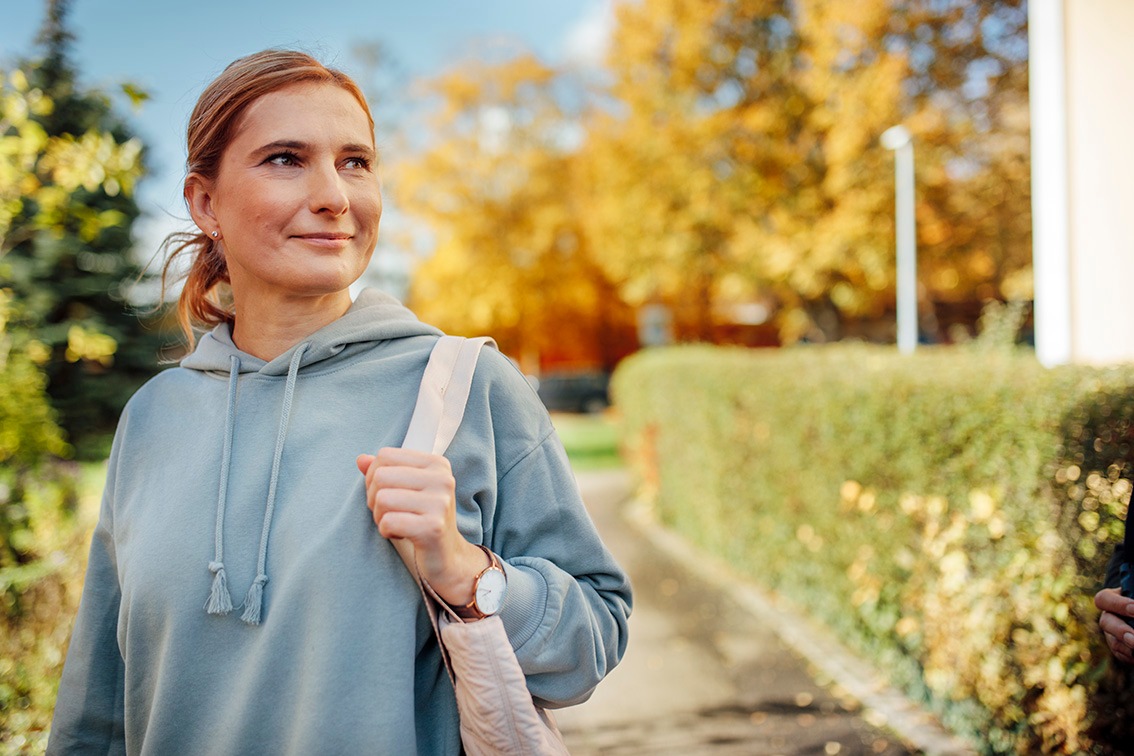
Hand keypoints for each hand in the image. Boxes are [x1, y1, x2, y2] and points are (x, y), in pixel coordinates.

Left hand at [356, 448, 488, 607]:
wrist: (447, 556)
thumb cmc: (424, 519)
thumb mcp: (407, 490)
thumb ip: (385, 471)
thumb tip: (361, 459)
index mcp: (436, 464)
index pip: (385, 456)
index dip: (374, 476)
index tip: (387, 493)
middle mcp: (442, 479)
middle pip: (381, 476)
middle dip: (374, 498)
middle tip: (389, 512)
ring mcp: (440, 503)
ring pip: (382, 499)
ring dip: (380, 517)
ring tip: (396, 523)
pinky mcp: (433, 527)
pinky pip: (388, 521)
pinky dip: (386, 531)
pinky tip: (401, 535)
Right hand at [1095, 588, 1133, 664]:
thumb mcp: (1133, 595)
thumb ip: (1133, 597)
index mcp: (1111, 599)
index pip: (1103, 600)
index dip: (1118, 604)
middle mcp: (1109, 616)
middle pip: (1105, 622)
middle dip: (1120, 630)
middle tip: (1133, 637)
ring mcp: (1111, 633)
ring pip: (1113, 641)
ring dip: (1125, 646)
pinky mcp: (1119, 649)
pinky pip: (1121, 654)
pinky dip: (1129, 655)